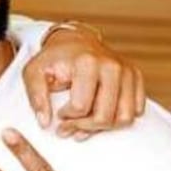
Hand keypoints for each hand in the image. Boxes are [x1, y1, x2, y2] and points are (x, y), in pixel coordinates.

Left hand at [23, 26, 145, 139]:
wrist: (75, 41)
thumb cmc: (54, 59)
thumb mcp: (33, 72)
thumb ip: (36, 96)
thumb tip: (45, 123)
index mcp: (86, 62)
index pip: (81, 107)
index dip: (67, 118)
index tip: (59, 115)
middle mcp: (111, 66)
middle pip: (105, 117)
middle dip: (84, 128)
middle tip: (69, 127)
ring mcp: (127, 71)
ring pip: (124, 118)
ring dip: (103, 128)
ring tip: (85, 125)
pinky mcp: (136, 77)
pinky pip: (136, 111)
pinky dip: (119, 119)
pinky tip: (101, 114)